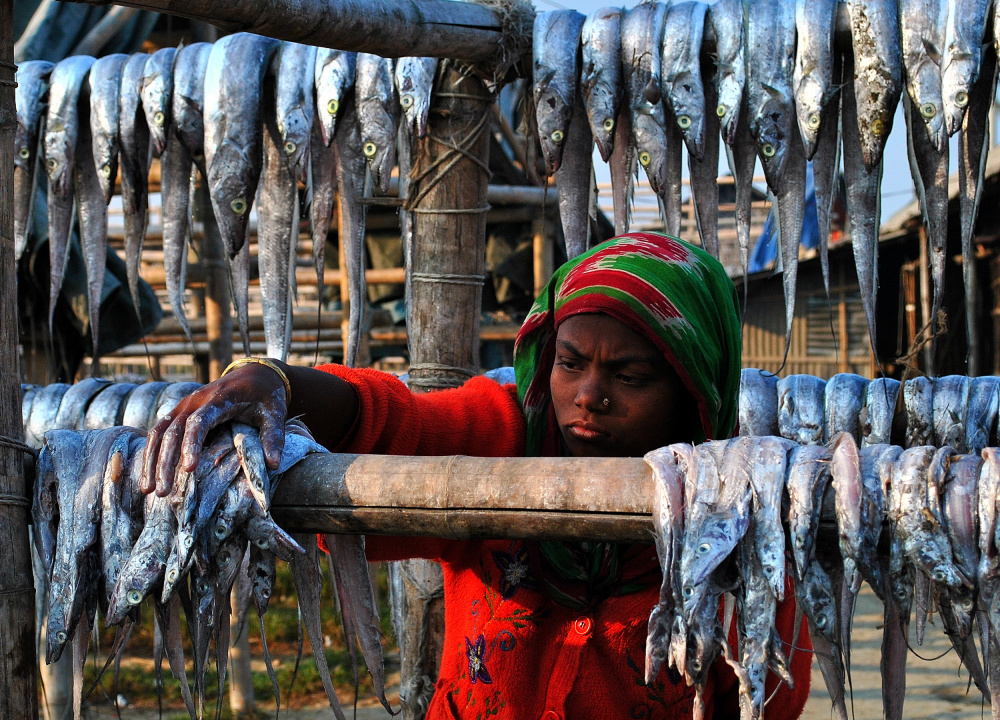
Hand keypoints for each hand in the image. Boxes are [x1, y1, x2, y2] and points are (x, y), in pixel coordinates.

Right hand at [142, 362, 287, 495]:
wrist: (254, 376)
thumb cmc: (265, 397)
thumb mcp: (275, 414)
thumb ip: (274, 437)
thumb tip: (272, 465)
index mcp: (219, 399)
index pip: (199, 421)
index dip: (192, 444)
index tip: (190, 470)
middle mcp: (195, 400)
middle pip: (173, 431)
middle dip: (165, 462)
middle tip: (162, 492)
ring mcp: (183, 406)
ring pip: (159, 432)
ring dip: (152, 461)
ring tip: (148, 491)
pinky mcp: (178, 413)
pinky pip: (158, 433)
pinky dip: (151, 454)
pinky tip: (148, 476)